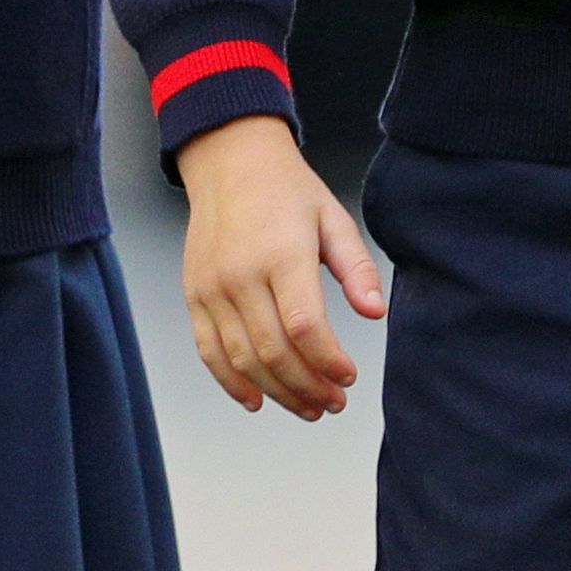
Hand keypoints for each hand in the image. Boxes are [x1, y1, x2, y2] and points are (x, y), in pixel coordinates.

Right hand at [175, 115, 384, 418]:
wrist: (229, 163)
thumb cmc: (286, 191)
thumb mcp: (334, 219)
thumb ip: (357, 268)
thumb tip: (376, 311)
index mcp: (283, 255)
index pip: (305, 327)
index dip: (328, 362)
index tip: (348, 376)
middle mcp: (242, 275)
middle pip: (274, 352)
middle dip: (308, 387)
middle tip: (334, 403)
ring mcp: (213, 289)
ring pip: (243, 360)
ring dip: (277, 393)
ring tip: (307, 407)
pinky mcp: (195, 296)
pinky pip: (209, 351)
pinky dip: (232, 382)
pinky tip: (257, 400)